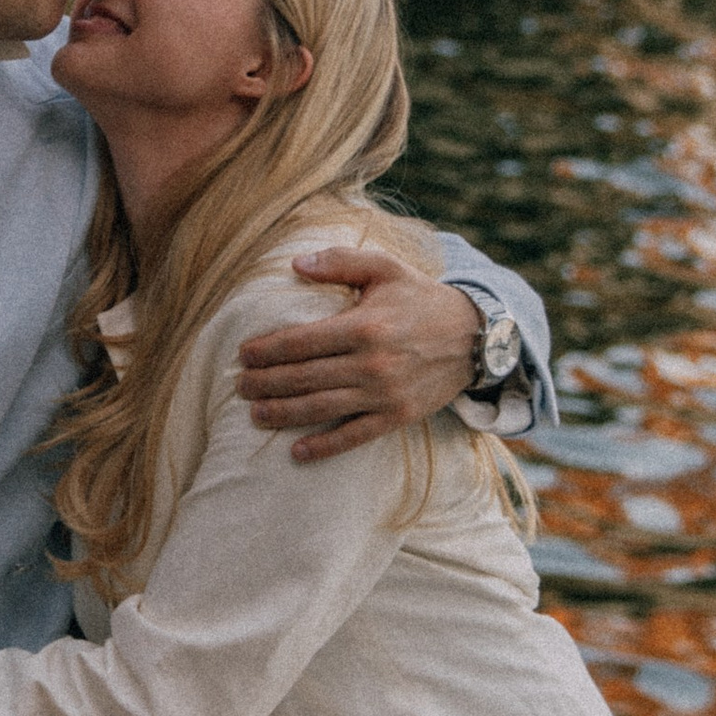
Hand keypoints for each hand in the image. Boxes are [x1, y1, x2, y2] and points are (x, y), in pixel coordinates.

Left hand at [237, 250, 478, 463]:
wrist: (475, 337)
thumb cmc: (421, 299)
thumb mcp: (385, 269)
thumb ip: (340, 262)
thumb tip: (295, 264)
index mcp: (364, 326)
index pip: (301, 341)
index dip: (267, 350)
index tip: (243, 354)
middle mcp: (371, 363)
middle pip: (304, 377)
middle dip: (266, 383)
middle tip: (239, 386)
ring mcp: (384, 394)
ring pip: (322, 408)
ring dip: (283, 413)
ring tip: (255, 414)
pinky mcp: (398, 417)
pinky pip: (355, 436)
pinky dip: (325, 446)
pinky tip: (296, 452)